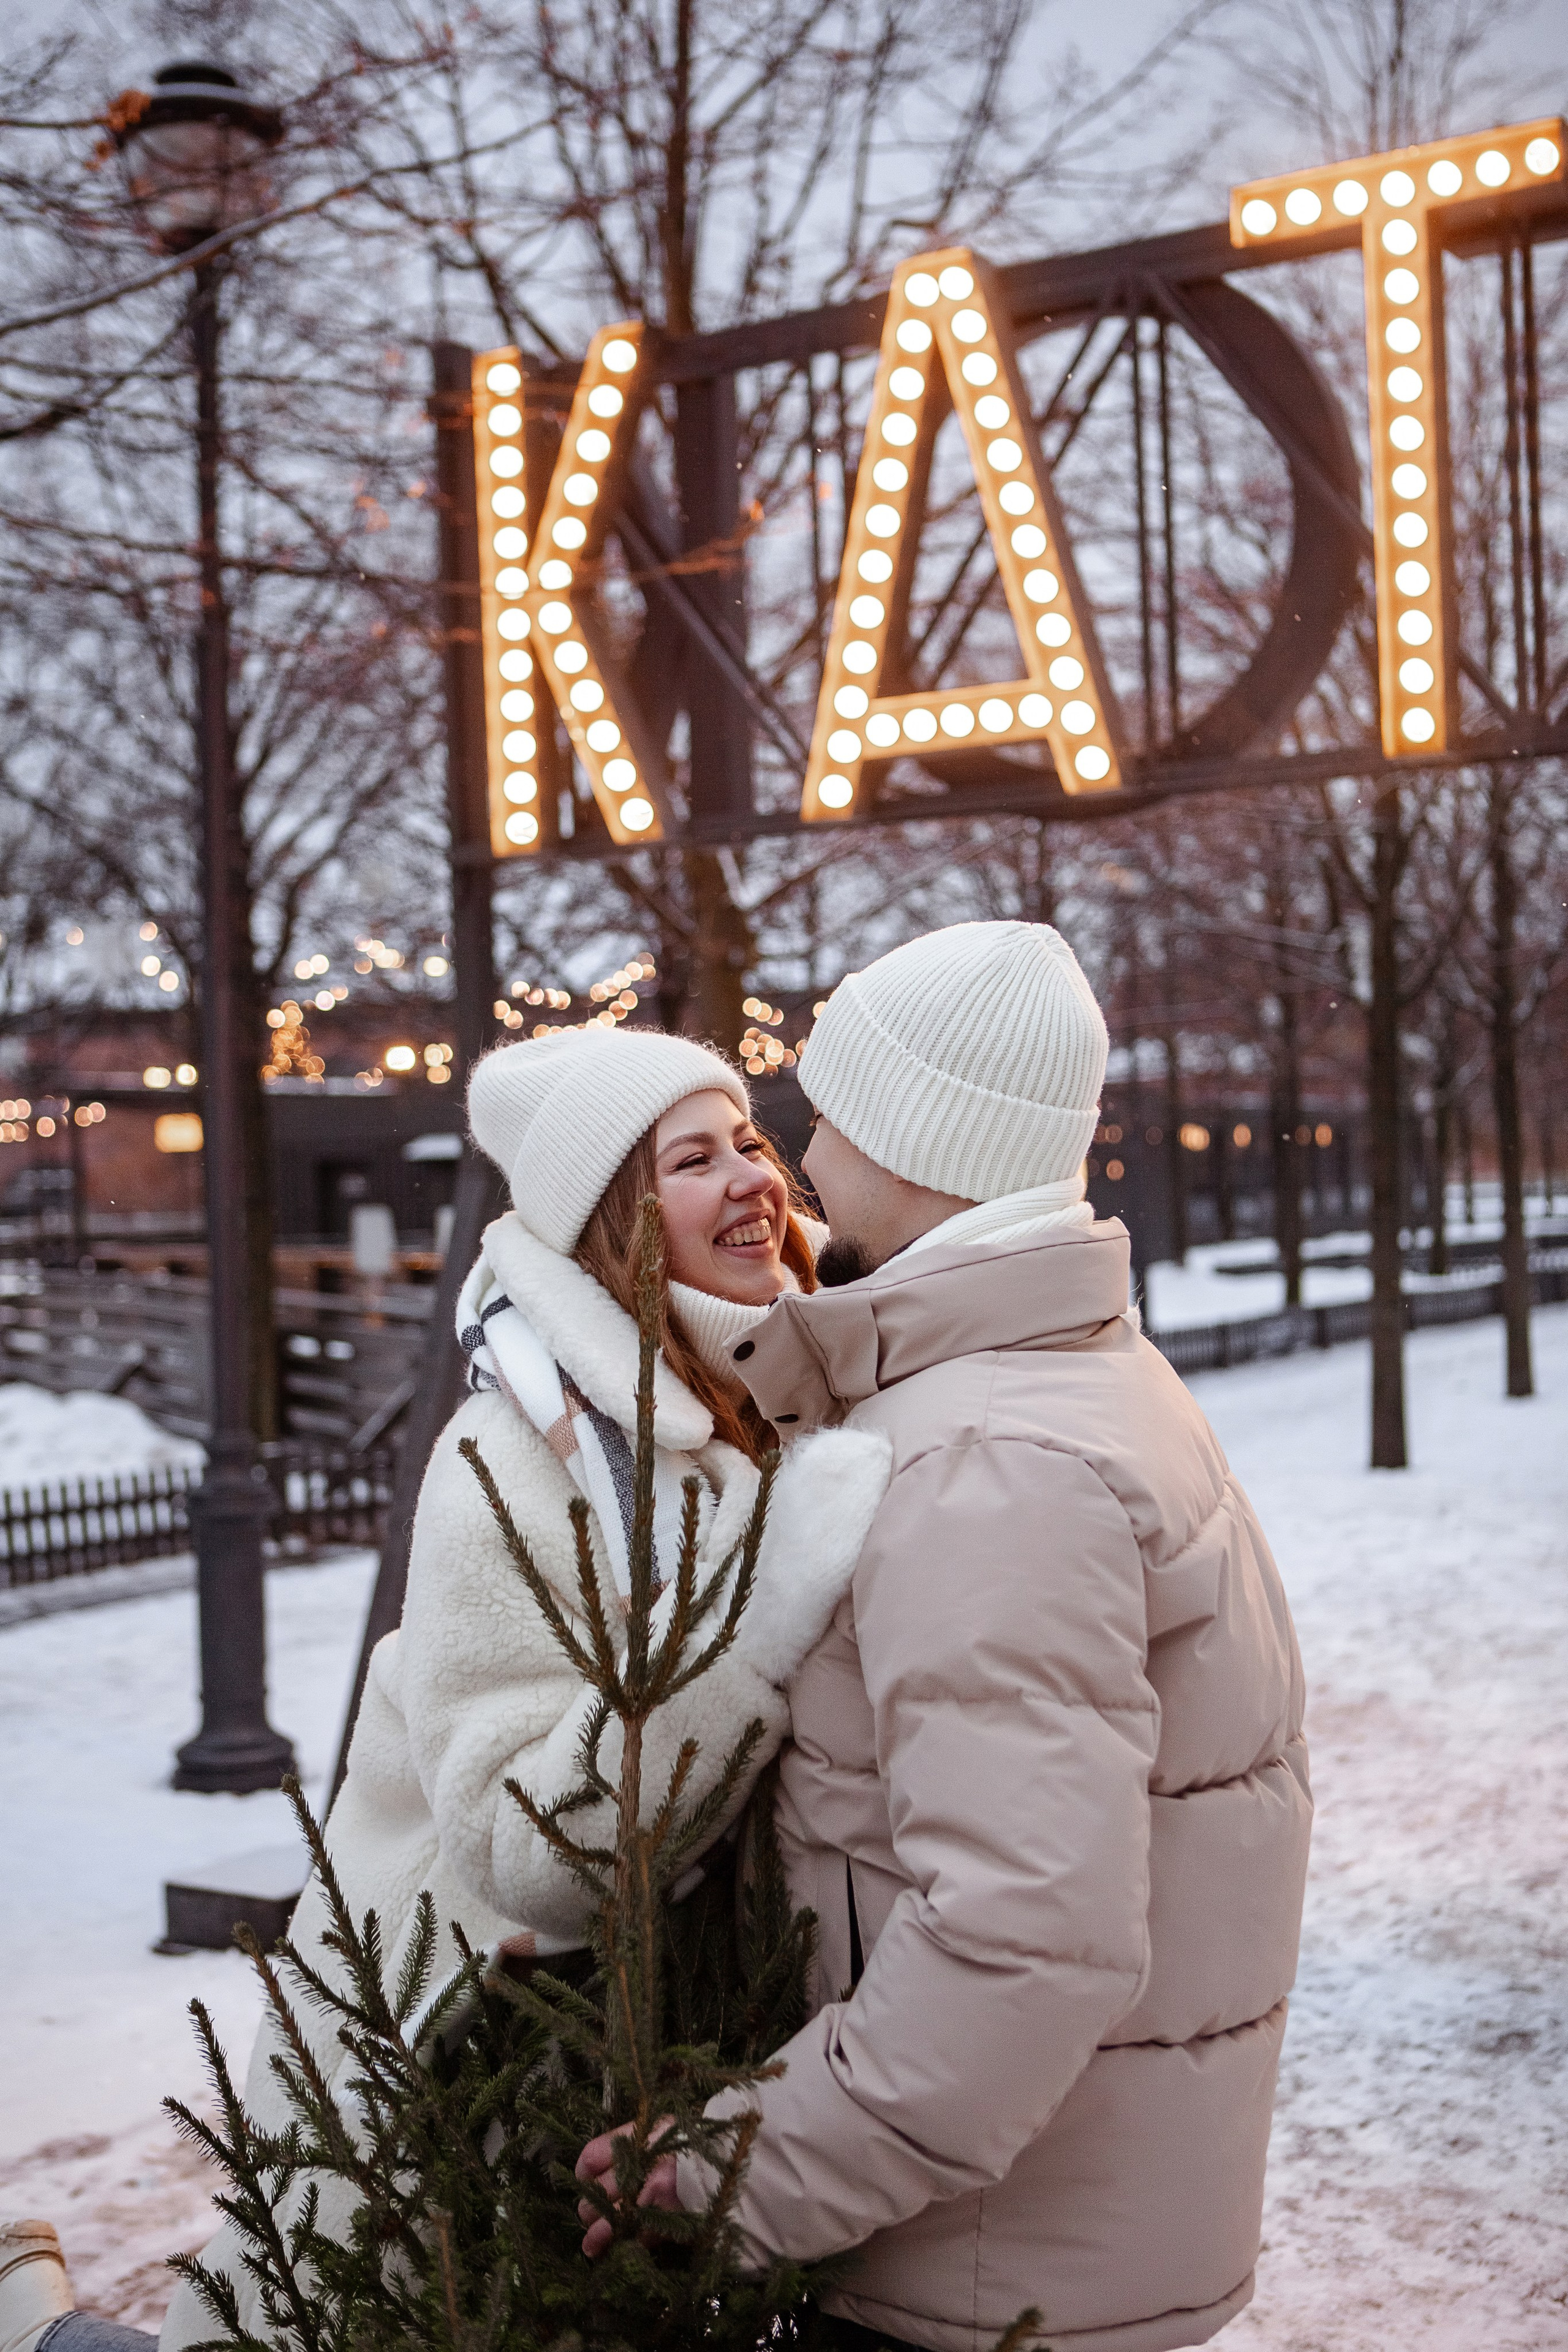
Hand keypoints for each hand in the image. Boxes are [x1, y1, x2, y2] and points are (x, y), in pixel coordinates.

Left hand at [575, 2118, 679, 2257]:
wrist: (729, 2168)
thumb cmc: (689, 2147)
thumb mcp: (659, 2131)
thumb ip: (626, 2145)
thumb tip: (589, 2171)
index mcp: (640, 2138)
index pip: (591, 2158)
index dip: (585, 2175)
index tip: (587, 2182)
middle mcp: (644, 2164)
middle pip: (597, 2193)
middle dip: (590, 2208)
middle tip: (591, 2214)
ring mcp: (653, 2195)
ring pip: (609, 2219)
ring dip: (597, 2232)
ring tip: (592, 2241)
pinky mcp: (664, 2222)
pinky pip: (632, 2238)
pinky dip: (616, 2245)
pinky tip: (605, 2250)